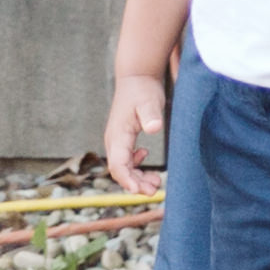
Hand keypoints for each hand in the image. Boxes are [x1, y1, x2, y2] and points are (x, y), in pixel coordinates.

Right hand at [102, 70, 170, 194]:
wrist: (136, 78)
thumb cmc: (143, 90)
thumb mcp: (149, 101)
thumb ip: (151, 115)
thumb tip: (154, 128)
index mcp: (118, 136)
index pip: (118, 164)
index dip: (127, 179)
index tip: (139, 190)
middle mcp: (114, 141)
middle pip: (120, 169)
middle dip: (135, 183)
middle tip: (154, 191)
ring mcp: (118, 140)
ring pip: (124, 166)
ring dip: (137, 177)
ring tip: (155, 183)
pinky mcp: (124, 138)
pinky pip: (126, 158)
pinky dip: (136, 166)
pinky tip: (147, 162)